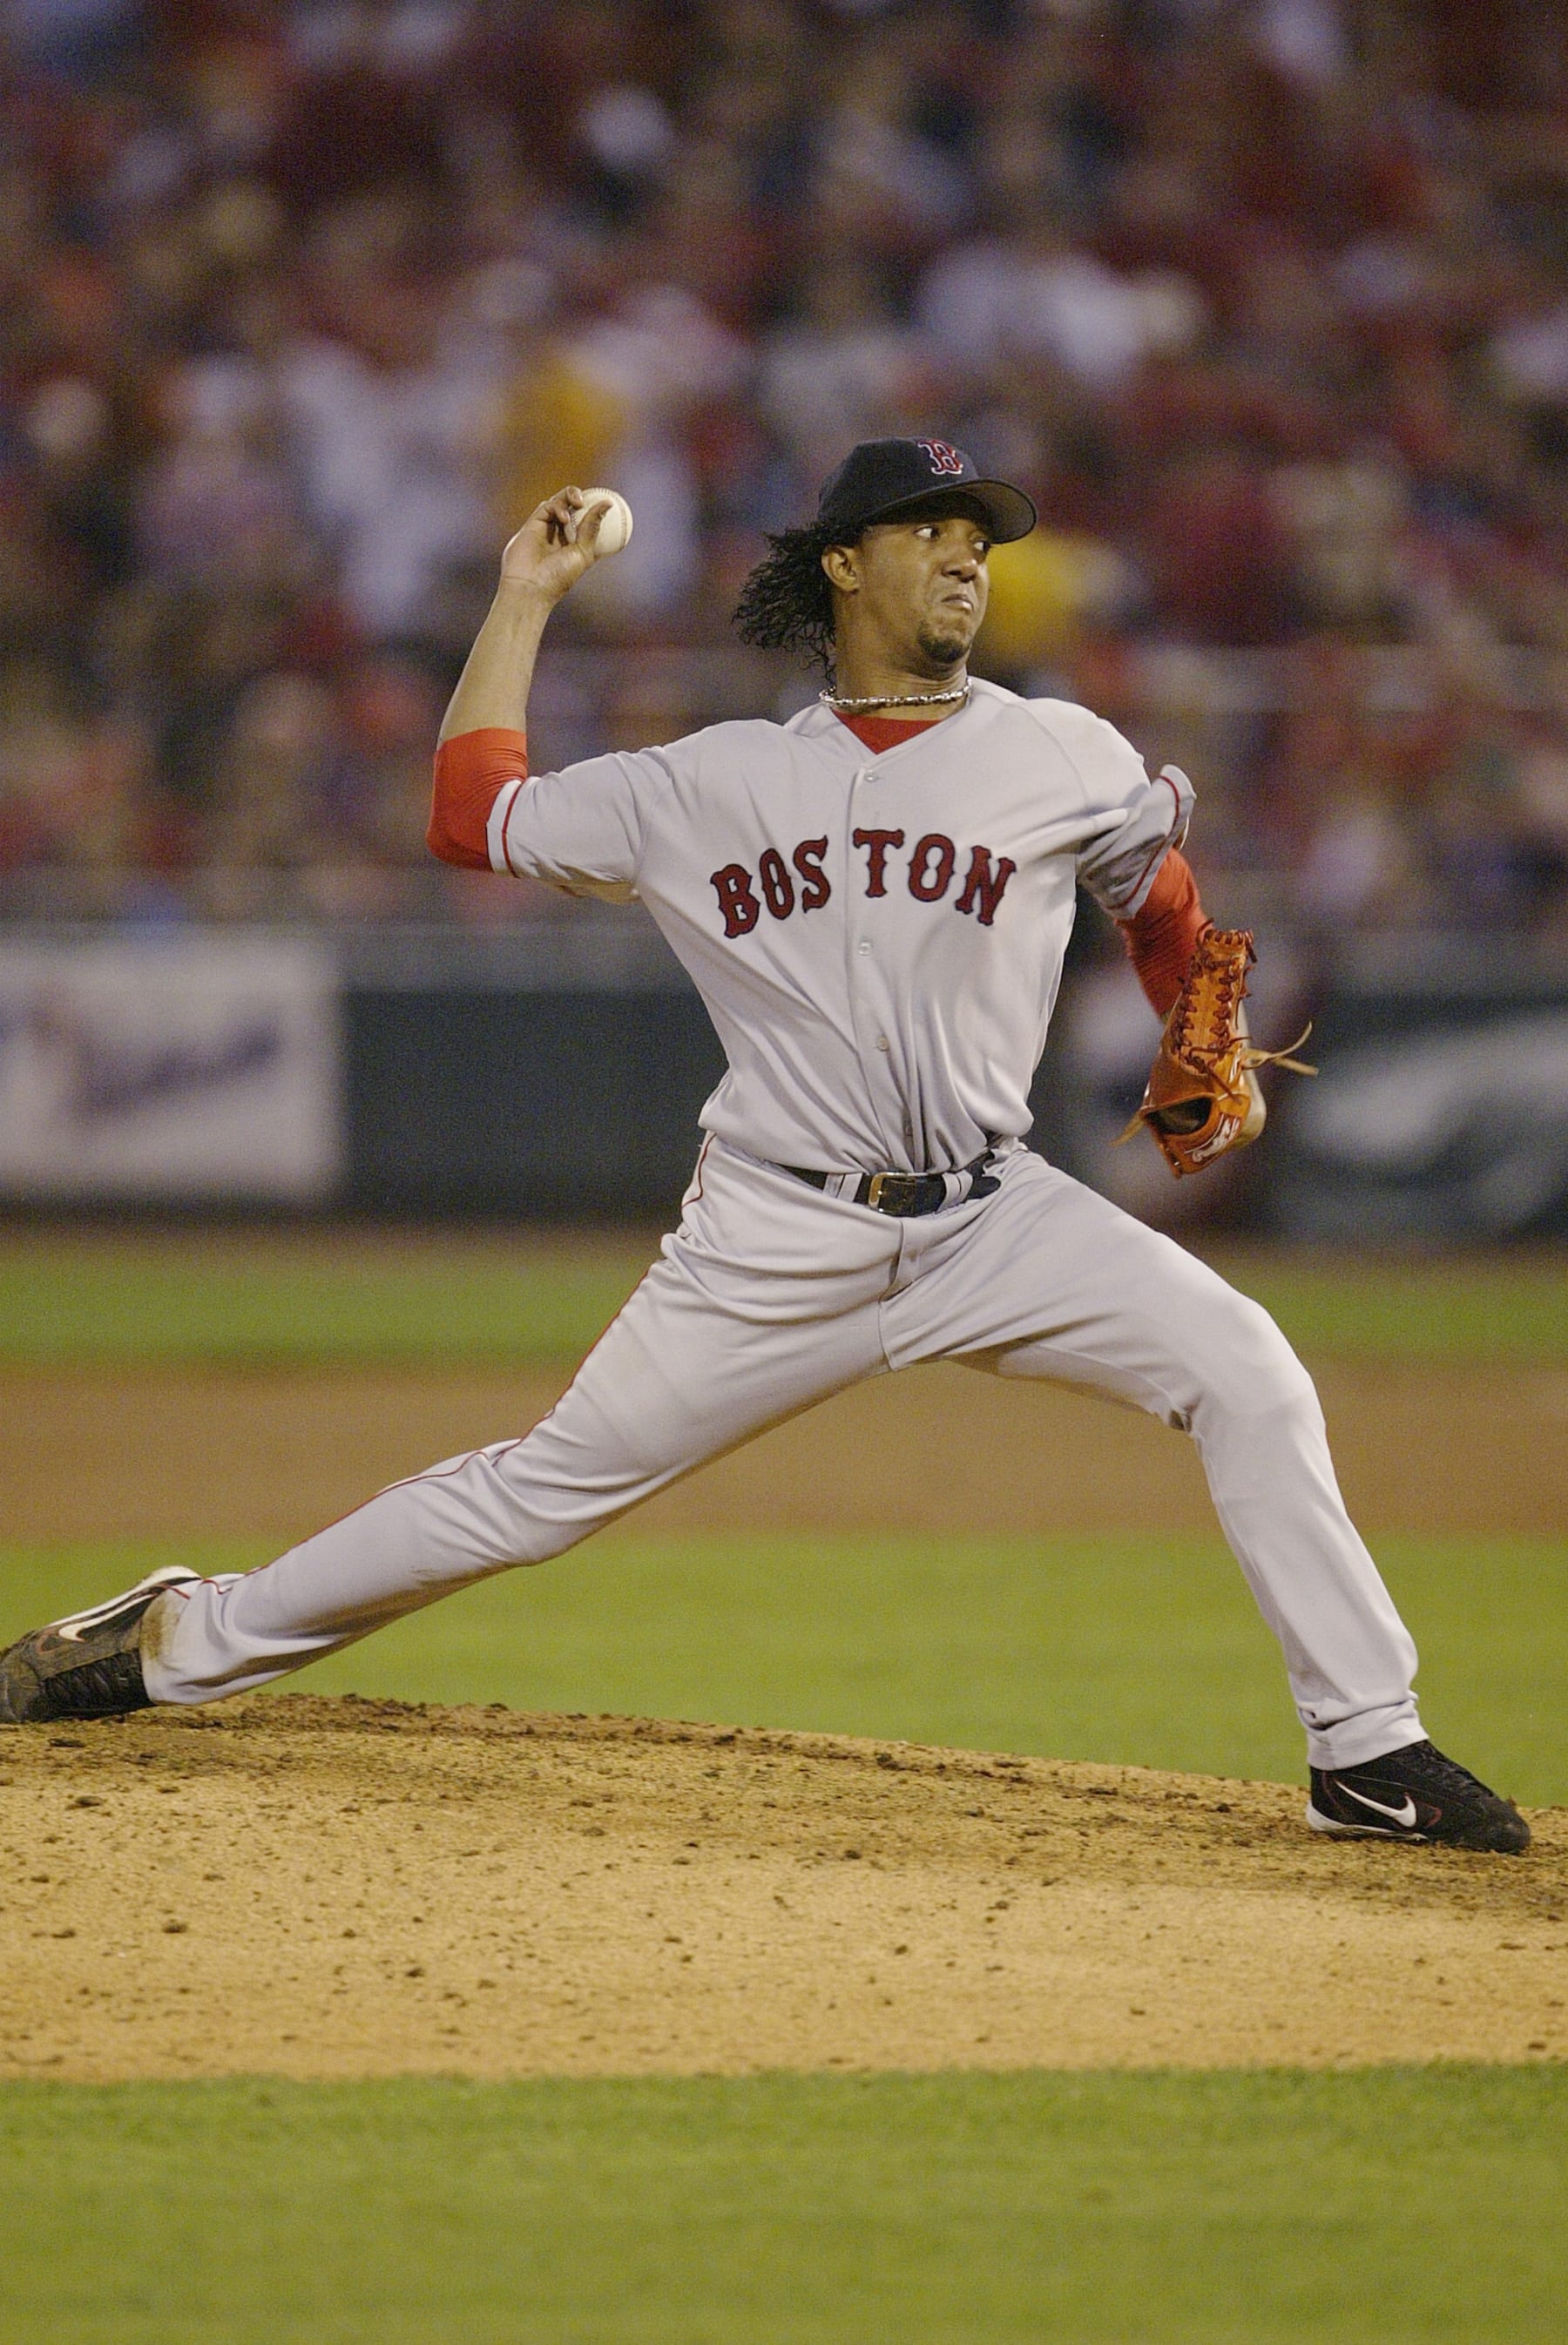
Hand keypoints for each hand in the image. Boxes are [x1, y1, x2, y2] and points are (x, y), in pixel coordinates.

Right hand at [498, 487, 614, 602]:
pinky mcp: (533, 523)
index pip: (586, 521)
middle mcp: (560, 534)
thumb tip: (607, 504)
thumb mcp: (583, 553)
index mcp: (575, 544)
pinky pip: (546, 506)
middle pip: (572, 508)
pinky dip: (557, 507)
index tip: (608, 503)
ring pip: (559, 502)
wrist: (531, 586)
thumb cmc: (560, 576)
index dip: (595, 510)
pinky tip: (564, 518)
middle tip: (589, 501)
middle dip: (582, 499)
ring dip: (570, 496)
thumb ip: (592, 528)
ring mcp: (546, 528)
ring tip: (579, 503)